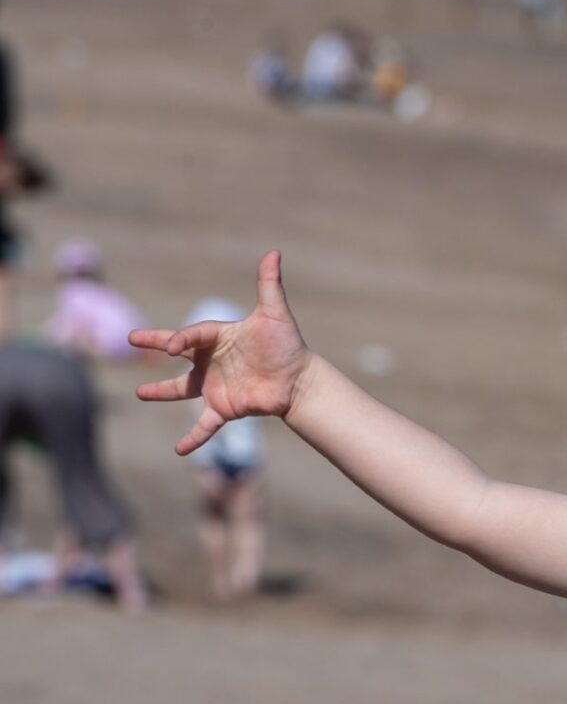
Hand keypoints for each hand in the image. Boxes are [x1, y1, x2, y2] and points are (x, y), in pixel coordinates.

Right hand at [131, 251, 311, 453]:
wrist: (299, 380)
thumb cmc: (286, 345)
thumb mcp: (275, 315)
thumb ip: (269, 286)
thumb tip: (273, 253)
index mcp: (218, 337)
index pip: (193, 335)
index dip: (181, 339)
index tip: (170, 345)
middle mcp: (211, 361)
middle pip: (177, 355)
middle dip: (155, 345)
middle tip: (130, 340)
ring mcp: (214, 385)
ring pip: (181, 389)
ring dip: (161, 391)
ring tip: (139, 393)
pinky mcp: (224, 408)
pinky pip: (204, 425)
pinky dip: (193, 438)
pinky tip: (178, 450)